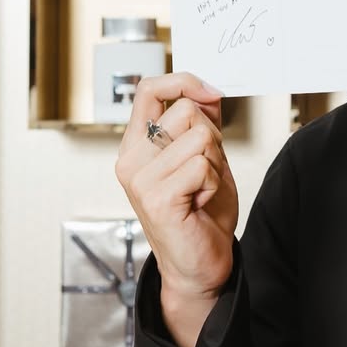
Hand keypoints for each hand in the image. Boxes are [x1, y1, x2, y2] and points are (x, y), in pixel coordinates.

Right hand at [115, 72, 236, 346]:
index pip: (149, 89)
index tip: (209, 91)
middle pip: (186, 110)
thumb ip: (201, 122)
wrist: (199, 265)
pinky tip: (200, 202)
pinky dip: (214, 183)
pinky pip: (203, 166)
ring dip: (215, 163)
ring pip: (200, 136)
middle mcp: (131, 159)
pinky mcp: (157, 198)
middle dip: (211, 136)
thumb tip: (208, 90)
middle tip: (205, 169)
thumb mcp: (204, 157)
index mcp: (136, 144)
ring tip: (201, 189)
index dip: (183, 81)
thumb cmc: (200, 213)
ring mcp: (140, 179)